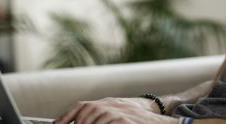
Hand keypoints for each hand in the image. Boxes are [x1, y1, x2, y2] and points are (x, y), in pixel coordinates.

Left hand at [54, 97, 177, 123]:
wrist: (159, 120)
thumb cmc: (136, 120)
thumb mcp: (116, 114)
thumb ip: (99, 117)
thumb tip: (78, 122)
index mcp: (107, 103)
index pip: (82, 106)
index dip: (67, 116)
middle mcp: (111, 105)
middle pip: (85, 113)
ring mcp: (118, 112)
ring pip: (94, 120)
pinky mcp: (125, 120)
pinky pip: (109, 123)